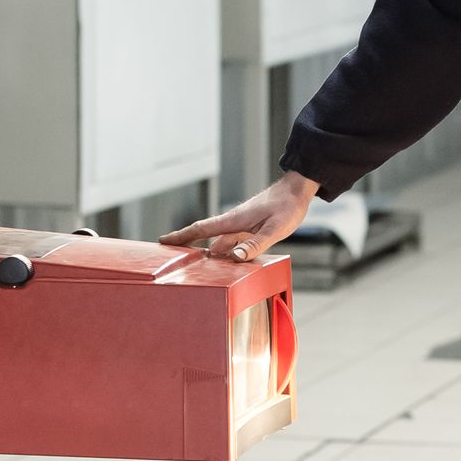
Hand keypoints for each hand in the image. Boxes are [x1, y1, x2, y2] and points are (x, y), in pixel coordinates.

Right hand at [166, 169, 319, 261]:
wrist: (298, 190)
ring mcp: (241, 225)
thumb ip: (255, 244)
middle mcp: (234, 223)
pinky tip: (228, 263)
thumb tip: (233, 257)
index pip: (201, 229)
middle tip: (171, 260)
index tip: (162, 240)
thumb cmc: (287, 207)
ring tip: (198, 269)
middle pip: (205, 237)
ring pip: (220, 242)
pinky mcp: (250, 227)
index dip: (181, 236)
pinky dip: (227, 253)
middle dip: (188, 246)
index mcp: (234, 221)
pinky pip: (233, 243)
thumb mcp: (275, 228)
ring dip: (209, 254)